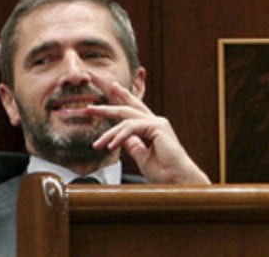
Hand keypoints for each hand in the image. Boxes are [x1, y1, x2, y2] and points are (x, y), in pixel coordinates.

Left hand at [89, 81, 209, 183]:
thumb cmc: (164, 172)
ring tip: (96, 144)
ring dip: (109, 133)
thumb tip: (121, 138)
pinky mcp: (158, 127)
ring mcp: (158, 123)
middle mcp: (156, 122)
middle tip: (90, 106)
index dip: (123, 97)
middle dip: (108, 105)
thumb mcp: (141, 156)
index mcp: (153, 128)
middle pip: (128, 108)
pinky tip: (110, 147)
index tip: (113, 88)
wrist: (178, 180)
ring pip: (126, 120)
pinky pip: (132, 128)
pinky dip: (119, 137)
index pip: (135, 109)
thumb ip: (132, 145)